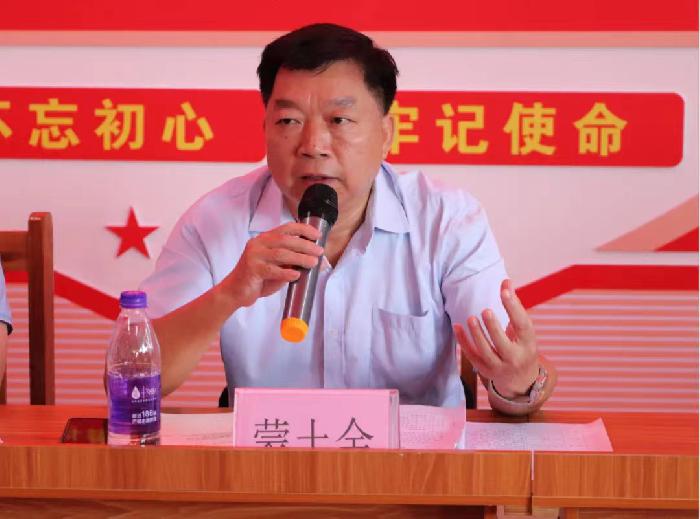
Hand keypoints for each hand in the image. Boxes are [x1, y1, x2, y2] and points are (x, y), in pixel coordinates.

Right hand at [221, 222, 323, 307]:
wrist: (234, 292)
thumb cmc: (258, 279)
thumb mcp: (276, 267)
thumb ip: (291, 262)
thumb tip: (316, 261)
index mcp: (264, 239)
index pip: (286, 228)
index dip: (303, 230)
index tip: (317, 235)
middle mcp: (258, 244)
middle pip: (285, 240)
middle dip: (305, 245)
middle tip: (319, 251)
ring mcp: (254, 256)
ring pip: (281, 254)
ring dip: (300, 258)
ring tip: (313, 263)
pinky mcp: (252, 269)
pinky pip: (272, 270)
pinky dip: (286, 273)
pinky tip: (296, 275)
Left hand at [453, 279, 538, 397]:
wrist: (521, 380)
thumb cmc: (521, 346)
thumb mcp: (523, 329)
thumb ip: (514, 306)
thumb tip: (506, 281)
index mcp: (528, 343)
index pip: (523, 325)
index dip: (514, 307)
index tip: (504, 291)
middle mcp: (515, 357)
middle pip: (503, 343)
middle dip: (494, 327)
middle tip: (485, 310)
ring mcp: (499, 366)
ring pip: (486, 352)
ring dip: (477, 335)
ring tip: (471, 318)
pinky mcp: (485, 370)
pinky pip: (472, 356)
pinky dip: (463, 342)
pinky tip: (457, 326)